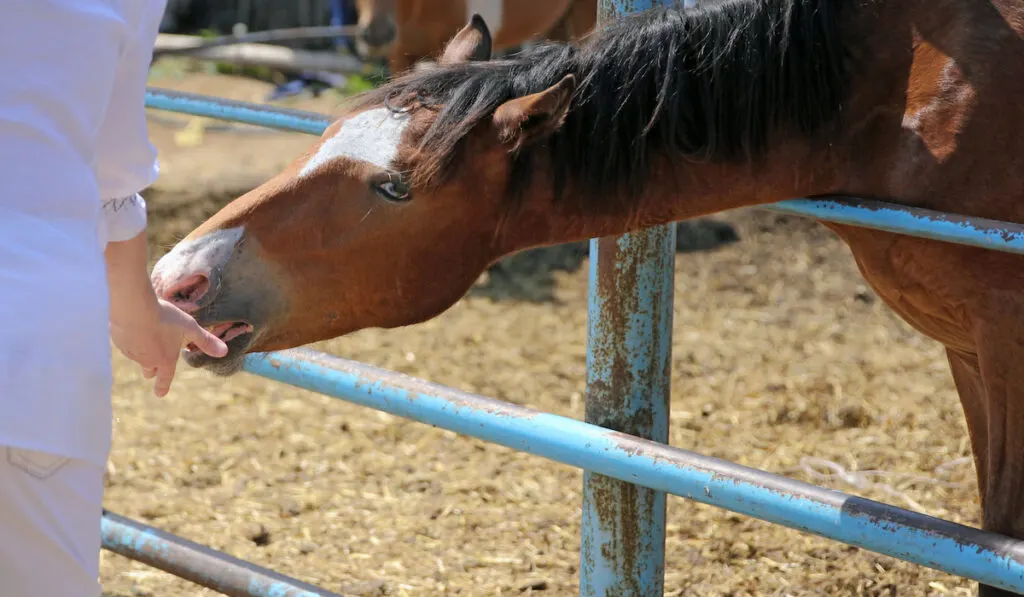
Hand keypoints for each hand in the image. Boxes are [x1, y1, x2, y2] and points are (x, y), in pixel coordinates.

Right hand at [110, 298, 227, 396]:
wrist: (133, 309)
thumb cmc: (165, 319)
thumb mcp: (190, 328)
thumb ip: (205, 340)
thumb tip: (224, 352)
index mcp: (165, 360)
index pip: (165, 377)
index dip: (163, 386)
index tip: (160, 394)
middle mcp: (147, 360)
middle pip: (149, 369)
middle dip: (151, 371)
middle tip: (150, 374)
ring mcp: (130, 352)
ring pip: (137, 356)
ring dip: (141, 351)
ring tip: (145, 337)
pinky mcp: (118, 341)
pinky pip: (126, 343)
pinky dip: (130, 339)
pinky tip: (133, 327)